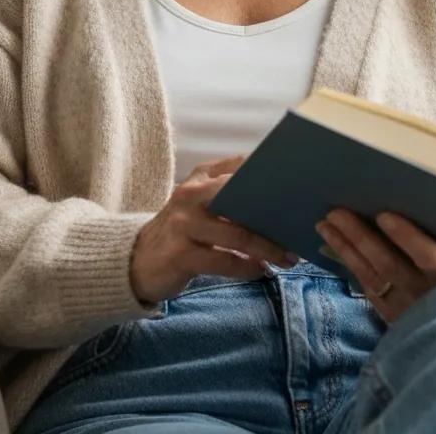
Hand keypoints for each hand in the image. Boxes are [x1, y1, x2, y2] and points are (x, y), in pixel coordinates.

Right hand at [129, 154, 297, 304]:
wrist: (137, 260)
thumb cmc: (182, 230)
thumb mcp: (200, 203)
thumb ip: (230, 196)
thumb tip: (279, 202)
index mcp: (201, 177)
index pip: (240, 166)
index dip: (269, 173)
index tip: (297, 186)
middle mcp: (191, 195)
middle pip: (242, 199)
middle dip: (273, 216)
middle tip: (298, 229)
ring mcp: (184, 225)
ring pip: (237, 236)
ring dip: (267, 249)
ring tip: (288, 258)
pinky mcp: (181, 255)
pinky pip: (224, 262)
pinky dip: (247, 268)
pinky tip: (261, 271)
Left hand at [315, 199, 435, 324]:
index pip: (428, 257)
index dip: (406, 237)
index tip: (385, 215)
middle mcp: (427, 294)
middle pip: (388, 264)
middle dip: (360, 237)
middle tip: (335, 211)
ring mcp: (406, 308)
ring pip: (372, 276)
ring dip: (346, 248)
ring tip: (325, 222)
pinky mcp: (393, 316)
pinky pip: (366, 290)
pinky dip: (348, 268)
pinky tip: (332, 246)